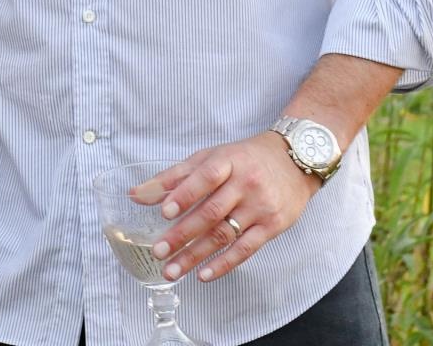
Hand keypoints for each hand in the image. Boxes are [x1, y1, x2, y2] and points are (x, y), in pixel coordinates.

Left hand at [142, 132, 321, 283]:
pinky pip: (246, 249)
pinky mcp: (272, 226)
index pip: (205, 177)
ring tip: (172, 270)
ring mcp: (260, 207)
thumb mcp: (211, 157)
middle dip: (182, 234)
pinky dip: (223, 264)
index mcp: (228, 161)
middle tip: (159, 252)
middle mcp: (245, 184)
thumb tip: (136, 194)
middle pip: (211, 212)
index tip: (164, 212)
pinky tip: (203, 275)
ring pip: (224, 234)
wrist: (295, 161)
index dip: (184, 195)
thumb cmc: (245, 158)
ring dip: (196, 256)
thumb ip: (174, 176)